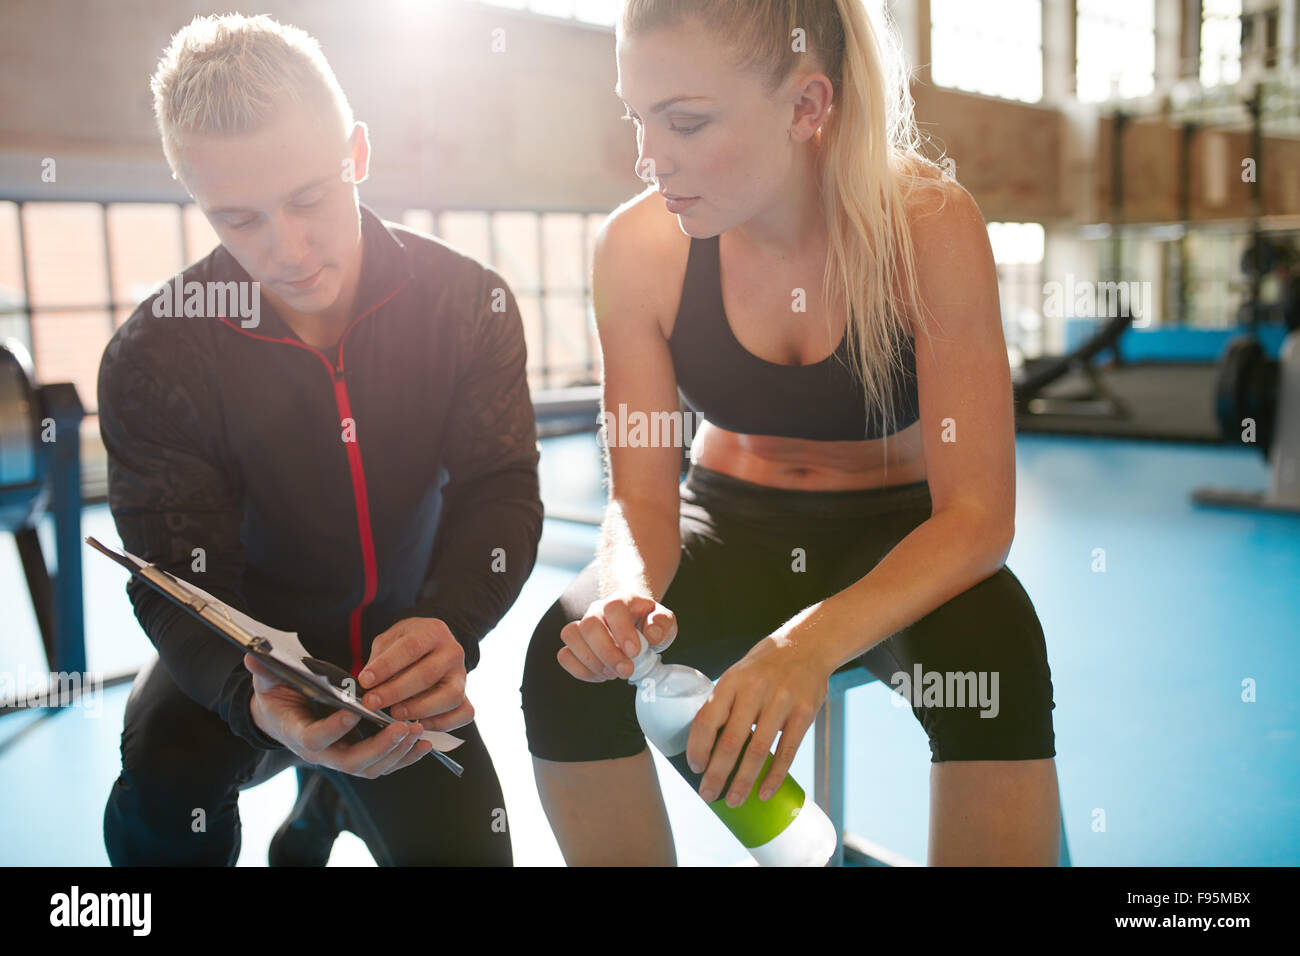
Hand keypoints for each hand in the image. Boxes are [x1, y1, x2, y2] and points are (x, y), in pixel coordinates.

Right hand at [245, 654, 432, 777]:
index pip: (315, 738)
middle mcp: (321, 753)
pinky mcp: (357, 756)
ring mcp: (340, 757)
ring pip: (372, 767)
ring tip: (419, 731)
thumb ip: (264, 670)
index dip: (333, 728)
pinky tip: (424, 742)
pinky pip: (384, 764)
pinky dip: (405, 757)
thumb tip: (252, 653)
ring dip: (398, 752)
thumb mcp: (268, 681)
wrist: (281, 718)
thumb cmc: (277, 697)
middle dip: (379, 747)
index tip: (354, 711)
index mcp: (298, 734)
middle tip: (403, 726)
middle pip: (352, 761)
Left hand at [358, 617, 473, 732]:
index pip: (410, 648)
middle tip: (371, 702)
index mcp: (434, 631)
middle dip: (396, 691)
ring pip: (450, 696)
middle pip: (428, 674)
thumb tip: (366, 685)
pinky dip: (442, 723)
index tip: (365, 680)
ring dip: (419, 709)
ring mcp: (462, 676)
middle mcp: (453, 652)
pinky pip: (463, 714)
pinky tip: (418, 724)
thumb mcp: (390, 640)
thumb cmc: (406, 645)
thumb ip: (379, 659)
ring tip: (394, 714)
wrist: (433, 647)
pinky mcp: (466, 696)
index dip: (386, 666)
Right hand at [558, 592, 676, 681]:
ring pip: (571, 636)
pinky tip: (600, 675)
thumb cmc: (648, 624)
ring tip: (612, 673)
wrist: (635, 624)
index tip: (634, 652)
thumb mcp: (664, 622)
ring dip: (592, 661)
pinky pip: (564, 655)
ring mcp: (583, 626)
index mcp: (622, 600)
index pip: (614, 607)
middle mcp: (598, 610)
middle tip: (625, 671)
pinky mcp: (574, 644)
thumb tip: (652, 635)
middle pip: (589, 624)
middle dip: (607, 653)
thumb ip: (662, 624)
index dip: (622, 630)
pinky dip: (581, 670)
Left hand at [685, 631, 830, 806]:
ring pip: (758, 751)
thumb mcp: (738, 675)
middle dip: (716, 774)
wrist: (806, 645)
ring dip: (743, 781)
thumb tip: (706, 748)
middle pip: (731, 741)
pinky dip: (774, 776)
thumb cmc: (764, 667)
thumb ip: (724, 705)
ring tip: (733, 800)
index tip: (695, 768)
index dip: (698, 748)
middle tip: (708, 795)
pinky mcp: (804, 713)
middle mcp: (754, 691)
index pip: (706, 720)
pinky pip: (787, 752)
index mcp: (731, 682)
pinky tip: (764, 792)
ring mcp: (781, 702)